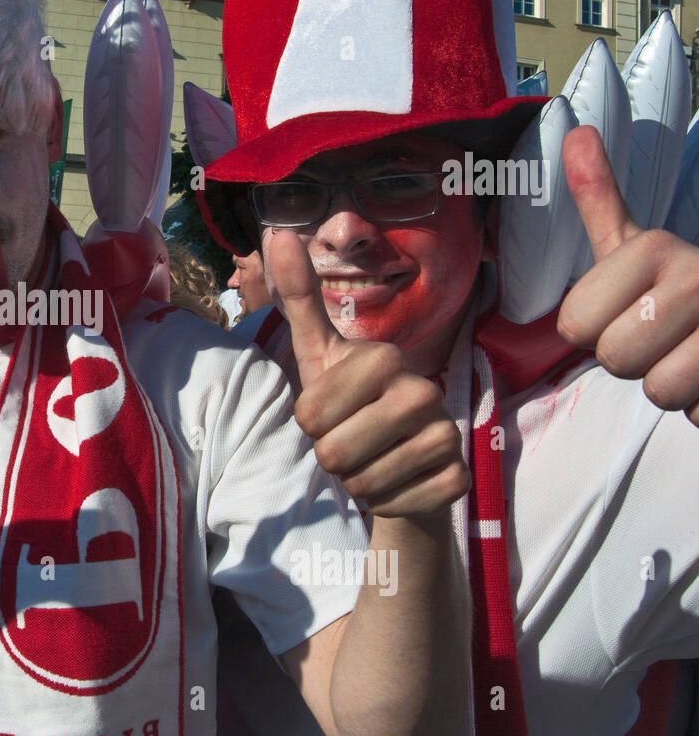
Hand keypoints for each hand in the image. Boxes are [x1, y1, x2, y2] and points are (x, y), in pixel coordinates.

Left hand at [269, 229, 470, 517]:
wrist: (401, 461)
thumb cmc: (349, 404)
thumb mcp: (319, 354)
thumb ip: (300, 298)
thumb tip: (277, 231)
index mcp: (382, 358)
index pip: (309, 415)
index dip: (310, 424)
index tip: (332, 411)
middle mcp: (422, 390)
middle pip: (333, 452)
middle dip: (331, 456)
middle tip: (352, 441)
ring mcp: (446, 434)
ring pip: (362, 482)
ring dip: (357, 480)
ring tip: (374, 458)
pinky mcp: (457, 479)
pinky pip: (394, 504)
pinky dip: (387, 501)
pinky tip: (400, 481)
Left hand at [558, 126, 698, 424]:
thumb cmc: (686, 287)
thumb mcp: (639, 243)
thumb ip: (601, 199)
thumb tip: (575, 132)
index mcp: (655, 249)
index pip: (574, 326)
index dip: (594, 330)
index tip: (630, 308)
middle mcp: (698, 278)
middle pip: (614, 359)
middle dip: (635, 359)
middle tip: (664, 334)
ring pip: (659, 391)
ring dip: (673, 385)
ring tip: (693, 352)